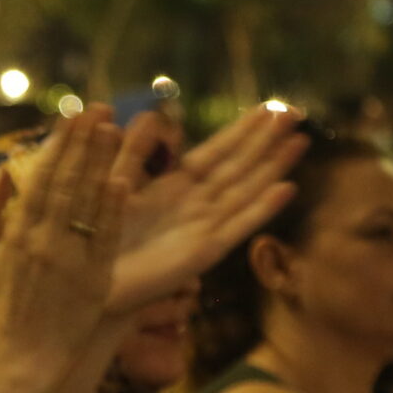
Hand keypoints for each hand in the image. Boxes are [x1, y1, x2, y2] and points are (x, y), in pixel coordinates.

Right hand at [0, 110, 127, 355]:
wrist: (25, 356)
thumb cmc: (8, 306)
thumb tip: (0, 174)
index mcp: (16, 234)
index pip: (39, 178)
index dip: (57, 144)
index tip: (71, 115)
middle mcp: (41, 242)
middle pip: (65, 182)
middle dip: (82, 143)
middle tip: (99, 108)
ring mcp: (68, 260)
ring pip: (85, 204)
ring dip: (99, 164)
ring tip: (114, 129)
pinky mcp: (93, 280)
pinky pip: (104, 240)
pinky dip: (112, 212)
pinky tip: (122, 182)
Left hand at [104, 106, 307, 312]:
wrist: (92, 285)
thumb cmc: (99, 239)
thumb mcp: (113, 186)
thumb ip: (133, 152)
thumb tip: (151, 116)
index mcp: (174, 188)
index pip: (216, 152)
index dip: (242, 130)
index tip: (267, 107)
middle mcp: (195, 206)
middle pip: (238, 167)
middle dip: (265, 141)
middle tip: (295, 114)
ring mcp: (204, 229)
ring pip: (246, 191)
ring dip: (273, 167)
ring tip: (300, 141)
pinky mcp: (205, 253)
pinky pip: (238, 227)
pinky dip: (262, 209)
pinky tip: (287, 188)